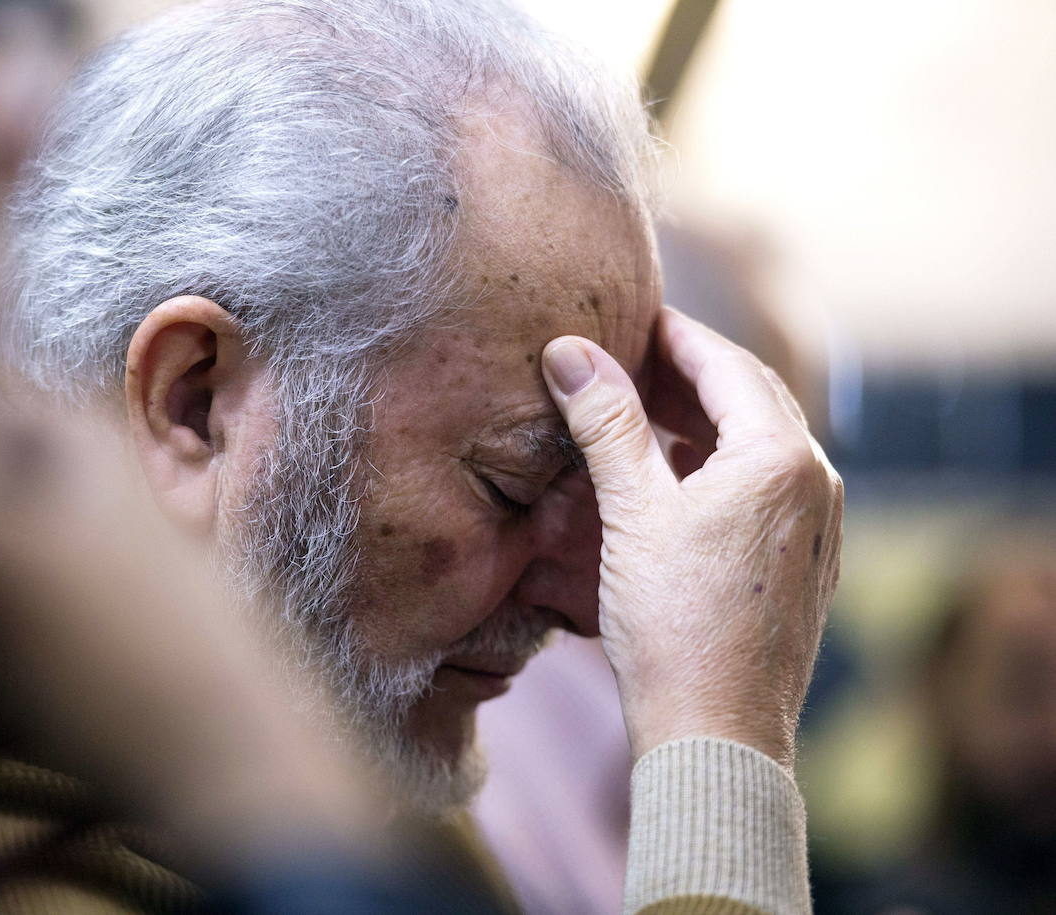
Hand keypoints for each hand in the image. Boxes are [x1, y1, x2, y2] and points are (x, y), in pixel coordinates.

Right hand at [542, 307, 841, 769]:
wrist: (716, 734)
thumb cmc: (673, 623)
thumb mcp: (632, 512)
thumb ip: (607, 423)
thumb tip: (569, 351)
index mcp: (782, 458)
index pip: (725, 364)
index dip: (672, 334)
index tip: (628, 315)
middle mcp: (816, 483)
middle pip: (750, 397)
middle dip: (688, 371)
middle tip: (628, 356)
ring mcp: (819, 527)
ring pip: (759, 444)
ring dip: (701, 418)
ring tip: (641, 412)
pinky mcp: (806, 565)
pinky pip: (765, 488)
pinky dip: (718, 464)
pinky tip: (674, 478)